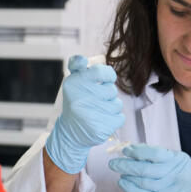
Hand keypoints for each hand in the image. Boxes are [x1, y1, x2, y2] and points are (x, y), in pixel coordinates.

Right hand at [45, 55, 123, 173]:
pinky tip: (101, 121)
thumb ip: (77, 66)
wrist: (70, 132)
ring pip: (117, 104)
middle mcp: (81, 98)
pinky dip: (114, 120)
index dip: (108, 75)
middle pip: (112, 90)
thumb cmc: (76, 103)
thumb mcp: (73, 82)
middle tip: (95, 100)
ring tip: (98, 111)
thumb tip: (82, 59)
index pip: (101, 71)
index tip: (106, 79)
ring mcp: (90, 115)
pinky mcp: (99, 129)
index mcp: (74, 83)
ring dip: (111, 108)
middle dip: (108, 94)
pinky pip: (120, 118)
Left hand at [108, 144, 190, 191]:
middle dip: (126, 166)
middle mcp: (173, 176)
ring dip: (127, 178)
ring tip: (119, 172)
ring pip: (143, 184)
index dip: (137, 152)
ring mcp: (168, 191)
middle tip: (113, 163)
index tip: (126, 150)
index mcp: (177, 160)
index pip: (154, 154)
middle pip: (145, 170)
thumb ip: (158, 155)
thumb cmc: (185, 174)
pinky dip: (131, 189)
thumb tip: (134, 150)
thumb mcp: (178, 159)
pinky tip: (123, 183)